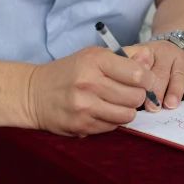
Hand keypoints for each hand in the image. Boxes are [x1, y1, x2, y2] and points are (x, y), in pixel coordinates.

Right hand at [24, 45, 157, 136]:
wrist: (34, 94)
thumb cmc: (69, 72)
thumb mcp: (93, 56)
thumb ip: (124, 56)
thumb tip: (149, 58)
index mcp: (94, 61)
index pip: (138, 74)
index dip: (148, 79)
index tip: (145, 80)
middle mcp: (89, 83)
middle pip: (136, 97)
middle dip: (139, 96)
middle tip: (131, 93)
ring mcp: (84, 107)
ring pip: (127, 115)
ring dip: (127, 110)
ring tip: (118, 103)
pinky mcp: (81, 126)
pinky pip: (112, 127)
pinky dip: (112, 120)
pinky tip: (103, 111)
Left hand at [128, 40, 183, 108]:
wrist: (176, 45)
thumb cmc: (151, 62)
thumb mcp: (136, 59)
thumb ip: (128, 70)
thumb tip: (117, 87)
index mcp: (147, 51)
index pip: (142, 65)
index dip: (140, 80)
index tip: (136, 93)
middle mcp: (165, 53)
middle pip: (160, 73)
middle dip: (156, 92)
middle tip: (153, 107)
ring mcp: (182, 59)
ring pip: (178, 76)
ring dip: (174, 91)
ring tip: (170, 105)